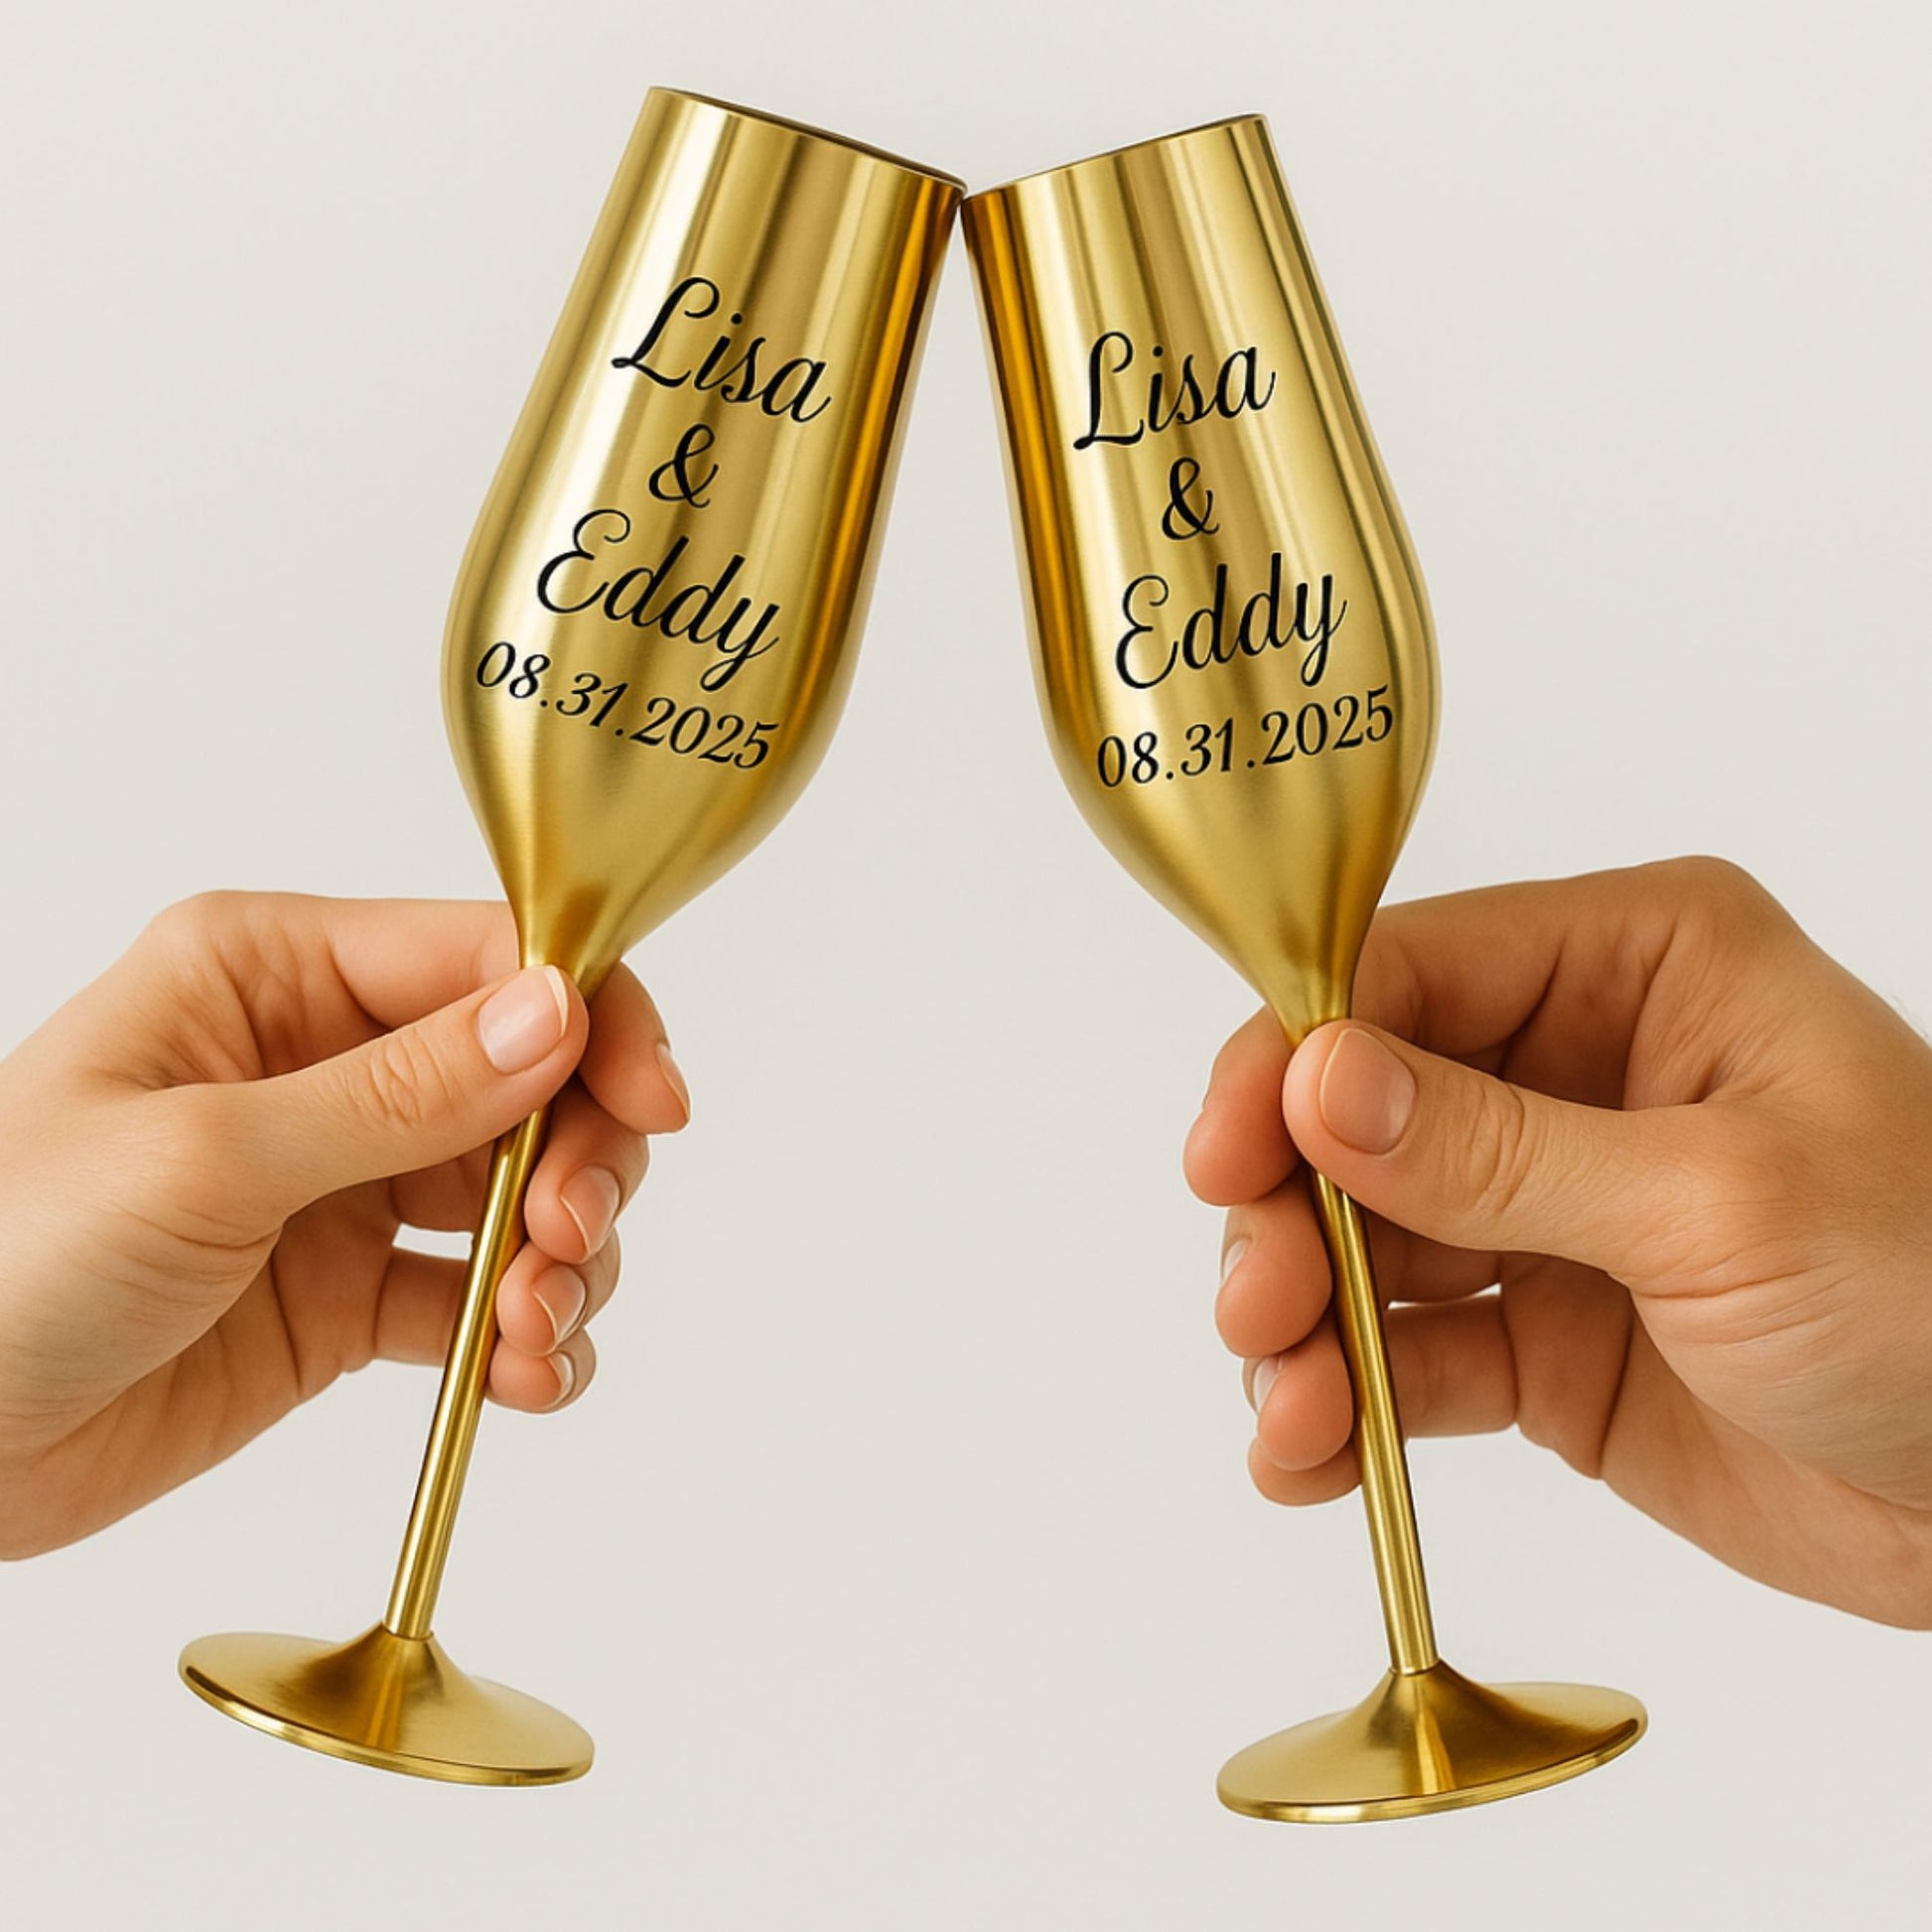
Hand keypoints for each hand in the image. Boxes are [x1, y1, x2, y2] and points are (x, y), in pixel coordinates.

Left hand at [0, 892, 689, 1557]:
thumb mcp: (202, 1160)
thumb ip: (396, 1094)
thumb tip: (555, 1016)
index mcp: (270, 976)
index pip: (487, 959)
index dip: (591, 1021)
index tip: (649, 1104)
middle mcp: (321, 1064)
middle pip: (532, 1078)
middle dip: (579, 1157)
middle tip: (568, 1236)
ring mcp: (341, 1184)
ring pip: (521, 1191)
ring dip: (562, 1258)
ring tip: (531, 1325)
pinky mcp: (346, 1295)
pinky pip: (476, 1298)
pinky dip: (525, 1339)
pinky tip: (524, 1375)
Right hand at [1185, 858, 1931, 1627]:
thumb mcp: (1719, 1203)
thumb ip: (1500, 1149)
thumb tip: (1320, 1083)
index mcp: (1640, 969)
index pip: (1411, 972)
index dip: (1296, 1056)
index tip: (1228, 1152)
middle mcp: (1578, 1070)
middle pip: (1357, 1112)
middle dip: (1292, 1212)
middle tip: (1261, 1301)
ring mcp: (1553, 1208)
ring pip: (1365, 1238)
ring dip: (1305, 1320)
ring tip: (1296, 1406)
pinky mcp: (1546, 1334)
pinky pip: (1411, 1351)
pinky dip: (1349, 1400)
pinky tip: (1312, 1452)